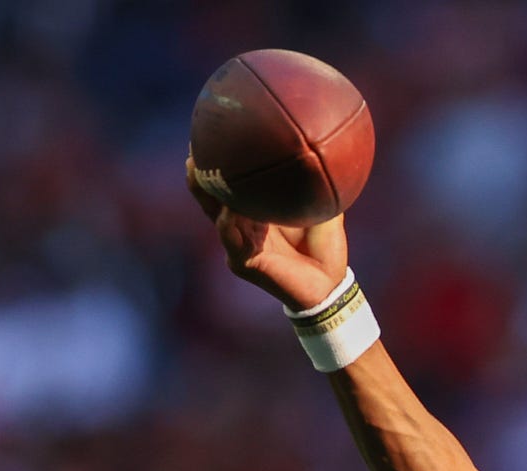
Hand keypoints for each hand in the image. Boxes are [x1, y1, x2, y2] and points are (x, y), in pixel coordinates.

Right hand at [185, 155, 346, 310]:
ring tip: (200, 169)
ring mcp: (238, 242)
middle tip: (197, 144)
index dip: (219, 157)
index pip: (229, 179)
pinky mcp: (244, 263)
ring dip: (209, 192)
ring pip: (215, 214)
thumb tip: (328, 150)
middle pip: (209, 192)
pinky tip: (230, 212)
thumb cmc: (323, 245)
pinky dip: (231, 226)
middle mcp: (240, 223)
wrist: (329, 285)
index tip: (215, 129)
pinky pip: (233, 241)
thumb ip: (319, 184)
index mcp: (254, 208)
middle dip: (201, 169)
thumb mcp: (323, 208)